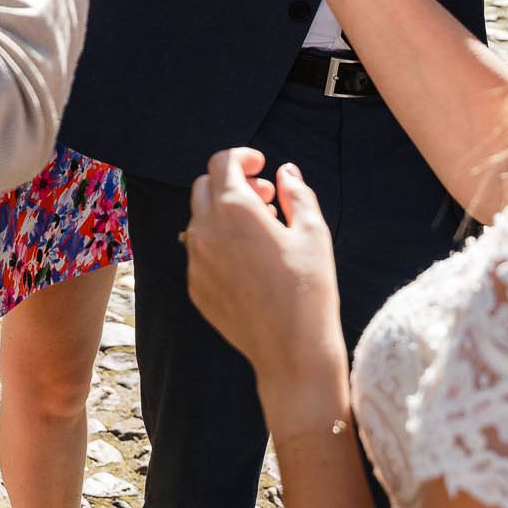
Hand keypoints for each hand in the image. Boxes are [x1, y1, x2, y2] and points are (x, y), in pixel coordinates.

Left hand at [186, 149, 347, 390]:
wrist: (291, 351)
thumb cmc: (309, 287)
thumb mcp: (312, 231)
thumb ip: (297, 193)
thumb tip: (285, 172)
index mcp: (233, 209)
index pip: (222, 162)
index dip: (242, 156)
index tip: (261, 164)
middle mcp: (205, 231)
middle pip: (205, 186)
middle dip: (233, 183)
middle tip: (266, 198)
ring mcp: (195, 261)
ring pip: (199, 220)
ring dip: (224, 213)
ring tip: (261, 231)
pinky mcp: (195, 287)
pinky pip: (200, 252)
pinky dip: (218, 244)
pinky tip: (249, 262)